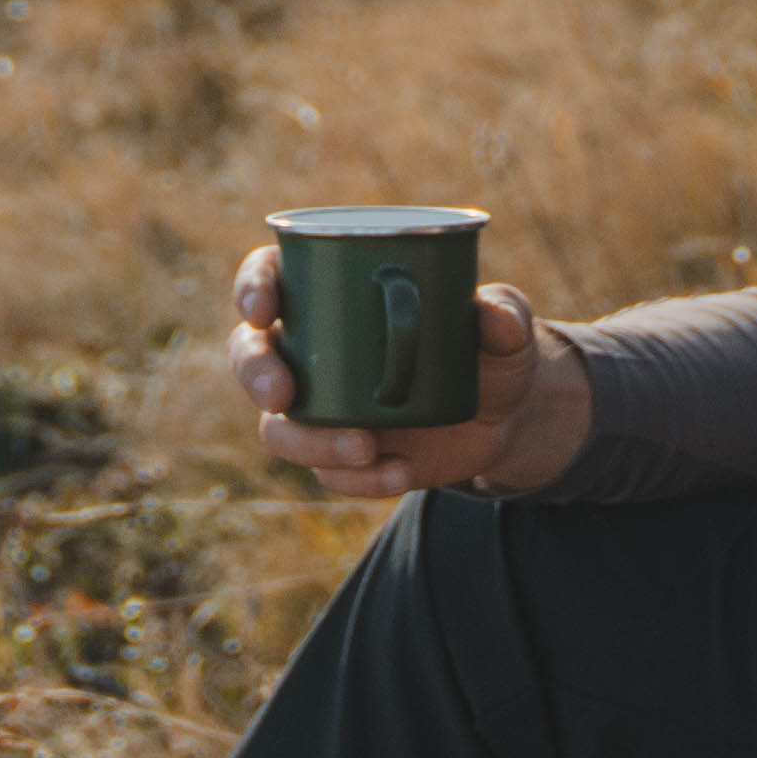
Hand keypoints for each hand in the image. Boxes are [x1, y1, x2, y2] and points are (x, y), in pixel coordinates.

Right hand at [226, 246, 594, 500]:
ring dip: (309, 442)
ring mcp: (320, 410)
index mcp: (332, 297)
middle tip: (284, 395)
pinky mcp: (341, 458)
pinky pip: (329, 476)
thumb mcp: (506, 327)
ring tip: (366, 446)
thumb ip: (505, 314)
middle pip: (250, 356)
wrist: (505, 418)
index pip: (270, 277)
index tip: (263, 309)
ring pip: (278, 429)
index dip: (252, 288)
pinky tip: (400, 472)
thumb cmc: (489, 349)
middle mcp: (311, 352)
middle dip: (256, 374)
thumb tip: (493, 317)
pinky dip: (359, 480)